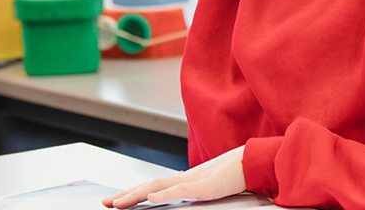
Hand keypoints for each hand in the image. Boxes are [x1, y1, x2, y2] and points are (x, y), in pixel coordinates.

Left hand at [102, 145, 246, 207]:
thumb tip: (189, 192)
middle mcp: (187, 177)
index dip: (135, 192)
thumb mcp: (215, 184)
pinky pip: (180, 189)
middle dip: (127, 194)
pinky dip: (164, 193)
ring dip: (137, 194)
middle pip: (150, 185)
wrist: (257, 160)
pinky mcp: (206, 186)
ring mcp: (195, 180)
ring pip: (158, 186)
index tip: (118, 199)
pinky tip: (151, 198)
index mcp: (188, 179)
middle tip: (107, 203)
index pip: (155, 186)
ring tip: (119, 203)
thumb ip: (199, 189)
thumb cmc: (240, 172)